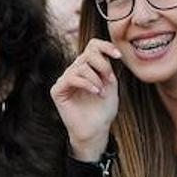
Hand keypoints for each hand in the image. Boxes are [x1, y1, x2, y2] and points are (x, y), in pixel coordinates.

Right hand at [50, 39, 120, 160]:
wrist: (96, 130)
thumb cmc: (104, 109)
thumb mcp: (110, 84)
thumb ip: (106, 66)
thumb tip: (105, 52)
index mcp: (87, 67)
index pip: (92, 46)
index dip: (105, 46)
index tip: (118, 56)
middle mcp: (74, 70)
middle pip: (88, 53)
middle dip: (103, 65)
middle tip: (109, 79)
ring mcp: (65, 80)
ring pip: (81, 66)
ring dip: (96, 78)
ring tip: (101, 92)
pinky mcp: (58, 90)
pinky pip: (72, 78)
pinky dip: (87, 84)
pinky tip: (95, 92)